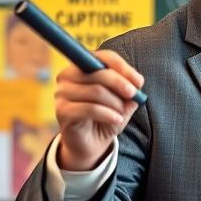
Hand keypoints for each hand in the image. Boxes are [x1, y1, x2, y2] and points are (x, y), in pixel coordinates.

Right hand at [55, 49, 144, 170]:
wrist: (91, 143)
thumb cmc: (106, 117)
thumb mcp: (122, 102)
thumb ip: (129, 91)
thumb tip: (137, 83)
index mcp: (82, 67)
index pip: (103, 57)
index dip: (123, 67)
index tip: (139, 81)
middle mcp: (68, 76)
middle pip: (98, 72)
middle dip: (121, 84)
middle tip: (134, 95)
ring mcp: (62, 93)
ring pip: (96, 91)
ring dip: (115, 103)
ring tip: (121, 114)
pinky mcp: (62, 111)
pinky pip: (90, 108)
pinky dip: (108, 114)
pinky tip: (117, 120)